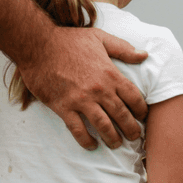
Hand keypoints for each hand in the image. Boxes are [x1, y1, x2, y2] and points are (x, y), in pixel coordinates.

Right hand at [17, 27, 148, 148]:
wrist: (38, 45)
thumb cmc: (68, 40)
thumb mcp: (100, 38)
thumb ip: (123, 48)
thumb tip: (144, 55)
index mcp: (110, 73)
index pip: (133, 97)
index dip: (141, 110)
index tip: (142, 116)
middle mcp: (99, 89)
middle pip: (122, 115)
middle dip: (131, 129)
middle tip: (134, 137)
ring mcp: (81, 100)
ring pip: (103, 126)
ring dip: (112, 138)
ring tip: (116, 144)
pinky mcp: (64, 107)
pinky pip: (78, 129)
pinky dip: (86, 140)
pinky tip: (92, 145)